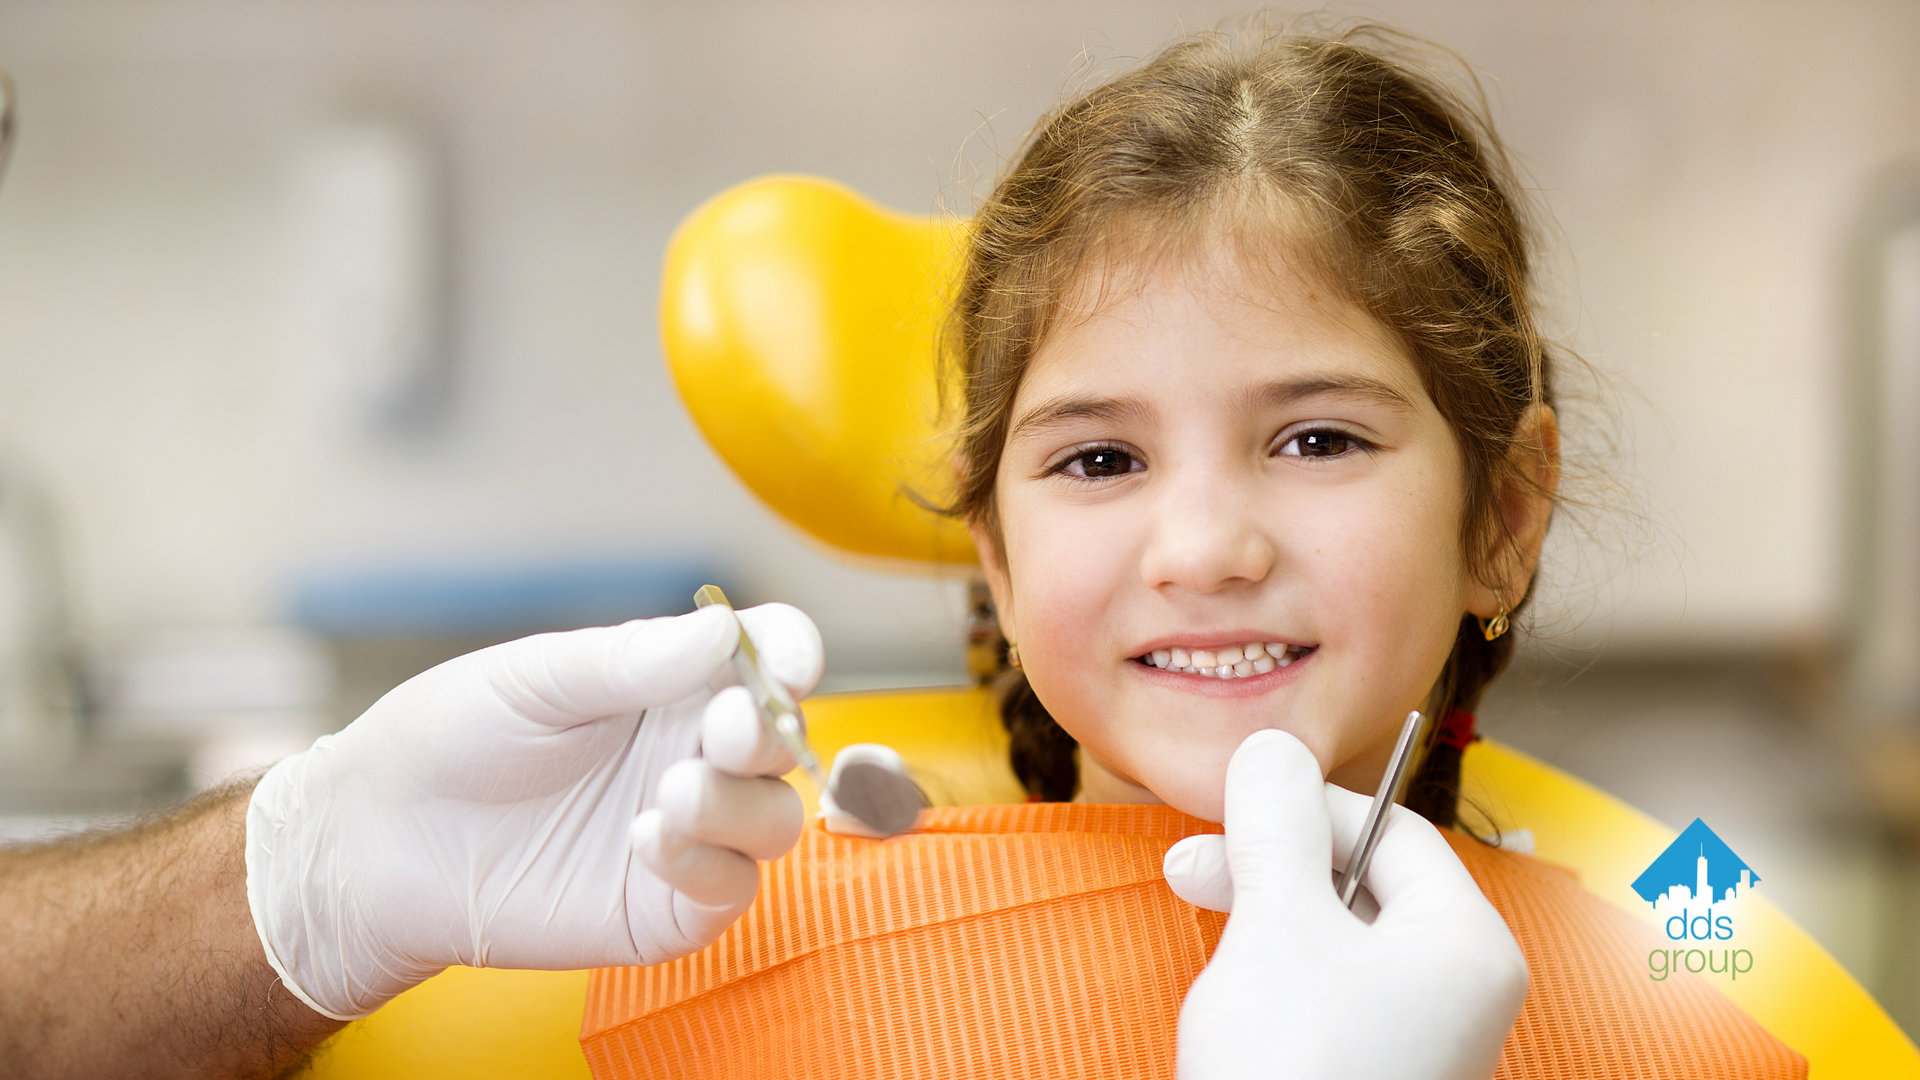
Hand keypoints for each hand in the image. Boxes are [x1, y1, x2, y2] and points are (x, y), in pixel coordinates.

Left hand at [245, 603, 821, 1019]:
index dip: (790, 654)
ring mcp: (685, 832)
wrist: (377, 842)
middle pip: (782, 742)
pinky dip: (706, 865)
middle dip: (769, 733)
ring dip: (739, 805)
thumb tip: (723, 630)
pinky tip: (646, 841)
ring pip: (774, 821)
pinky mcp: (664, 906)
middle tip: (725, 731)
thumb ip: (630, 661)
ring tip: (668, 794)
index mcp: (672, 684)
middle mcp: (690, 754)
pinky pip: (727, 890)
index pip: (765, 659)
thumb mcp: (533, 680)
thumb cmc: (447, 741)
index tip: (786, 662)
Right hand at [1163, 730, 1527, 1079]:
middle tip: (1188, 872)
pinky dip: (1273, 980)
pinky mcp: (1374, 1075)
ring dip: (1263, 922)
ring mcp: (1419, 1041)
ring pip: (1336, 942)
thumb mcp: (1275, 929)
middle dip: (1270, 867)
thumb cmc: (1296, 1071)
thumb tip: (1271, 745)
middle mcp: (1457, 992)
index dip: (1305, 809)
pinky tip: (1231, 999)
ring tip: (1204, 938)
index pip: (1391, 830)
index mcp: (1465, 945)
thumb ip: (1276, 829)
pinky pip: (1328, 999)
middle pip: (1362, 884)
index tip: (1227, 816)